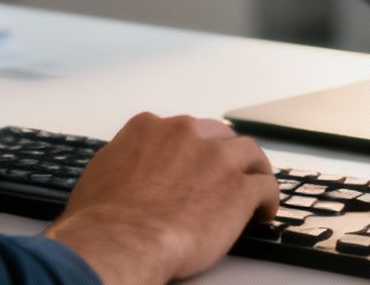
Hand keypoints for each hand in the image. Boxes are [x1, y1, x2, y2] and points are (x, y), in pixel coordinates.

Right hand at [45, 113, 276, 284]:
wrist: (121, 240)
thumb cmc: (102, 219)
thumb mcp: (101, 175)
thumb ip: (121, 163)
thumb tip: (124, 172)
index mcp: (149, 129)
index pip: (181, 130)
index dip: (191, 149)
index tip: (194, 163)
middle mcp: (185, 134)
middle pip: (218, 135)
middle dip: (223, 154)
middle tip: (225, 174)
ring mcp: (216, 158)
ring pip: (249, 153)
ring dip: (253, 170)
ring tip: (256, 185)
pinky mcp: (238, 188)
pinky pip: (265, 186)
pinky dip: (268, 199)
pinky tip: (264, 212)